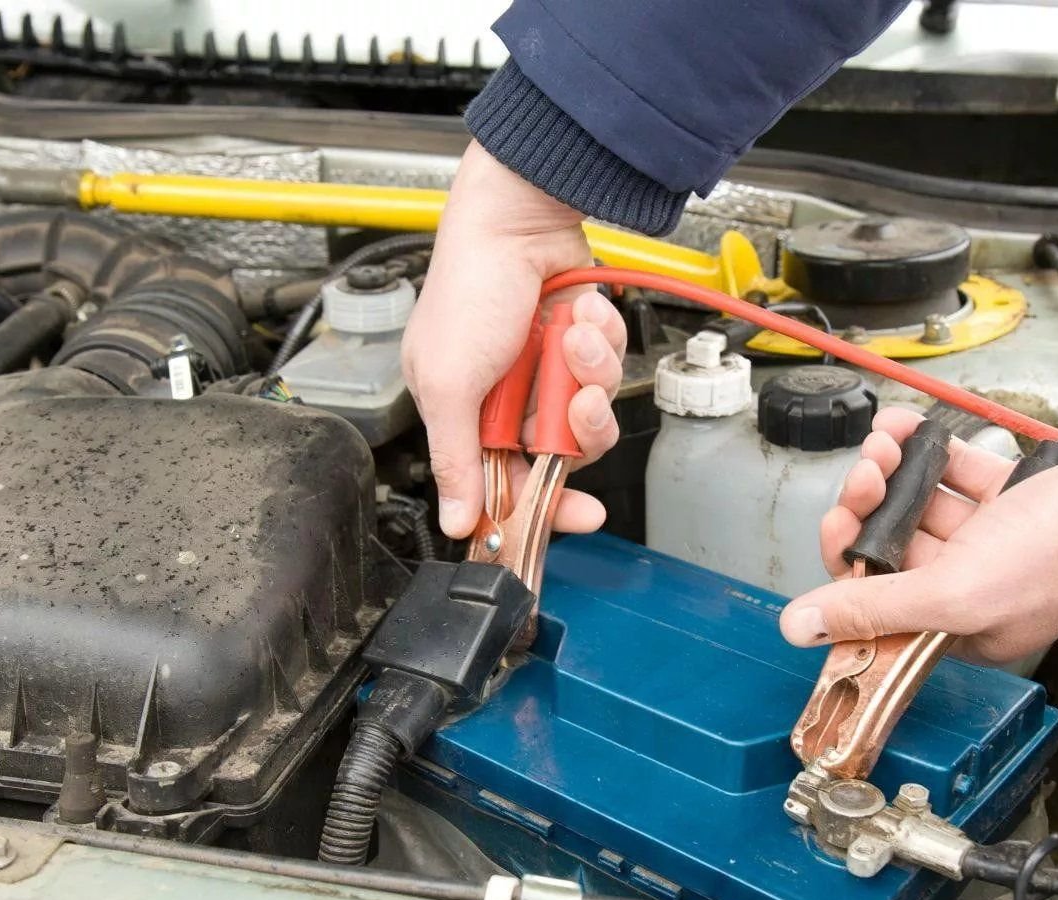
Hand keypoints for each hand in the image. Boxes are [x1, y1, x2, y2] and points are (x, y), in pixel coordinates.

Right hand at [402, 141, 625, 537]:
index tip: (575, 518)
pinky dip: (600, 340)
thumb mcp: (450, 384)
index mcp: (463, 416)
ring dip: (588, 374)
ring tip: (573, 337)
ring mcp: (546, 374)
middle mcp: (507, 400)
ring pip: (590, 413)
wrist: (519, 218)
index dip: (540, 505)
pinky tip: (581, 315)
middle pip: (559, 454)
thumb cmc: (469, 287)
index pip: (504, 484)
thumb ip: (454, 460)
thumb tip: (456, 522)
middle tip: (577, 405)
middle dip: (576, 428)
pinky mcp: (580, 347)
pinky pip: (607, 369)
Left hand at [780, 408, 1057, 664]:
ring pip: (918, 503)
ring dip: (891, 469)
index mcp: (960, 626)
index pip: (878, 599)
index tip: (841, 522)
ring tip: (887, 442)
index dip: (849, 558)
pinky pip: (952, 471)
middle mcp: (974, 586)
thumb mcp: (951, 592)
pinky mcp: (1012, 494)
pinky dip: (925, 447)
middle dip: (868, 503)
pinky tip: (906, 426)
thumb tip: (799, 629)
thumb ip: (871, 607)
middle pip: (894, 545)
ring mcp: (995, 538)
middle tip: (867, 473)